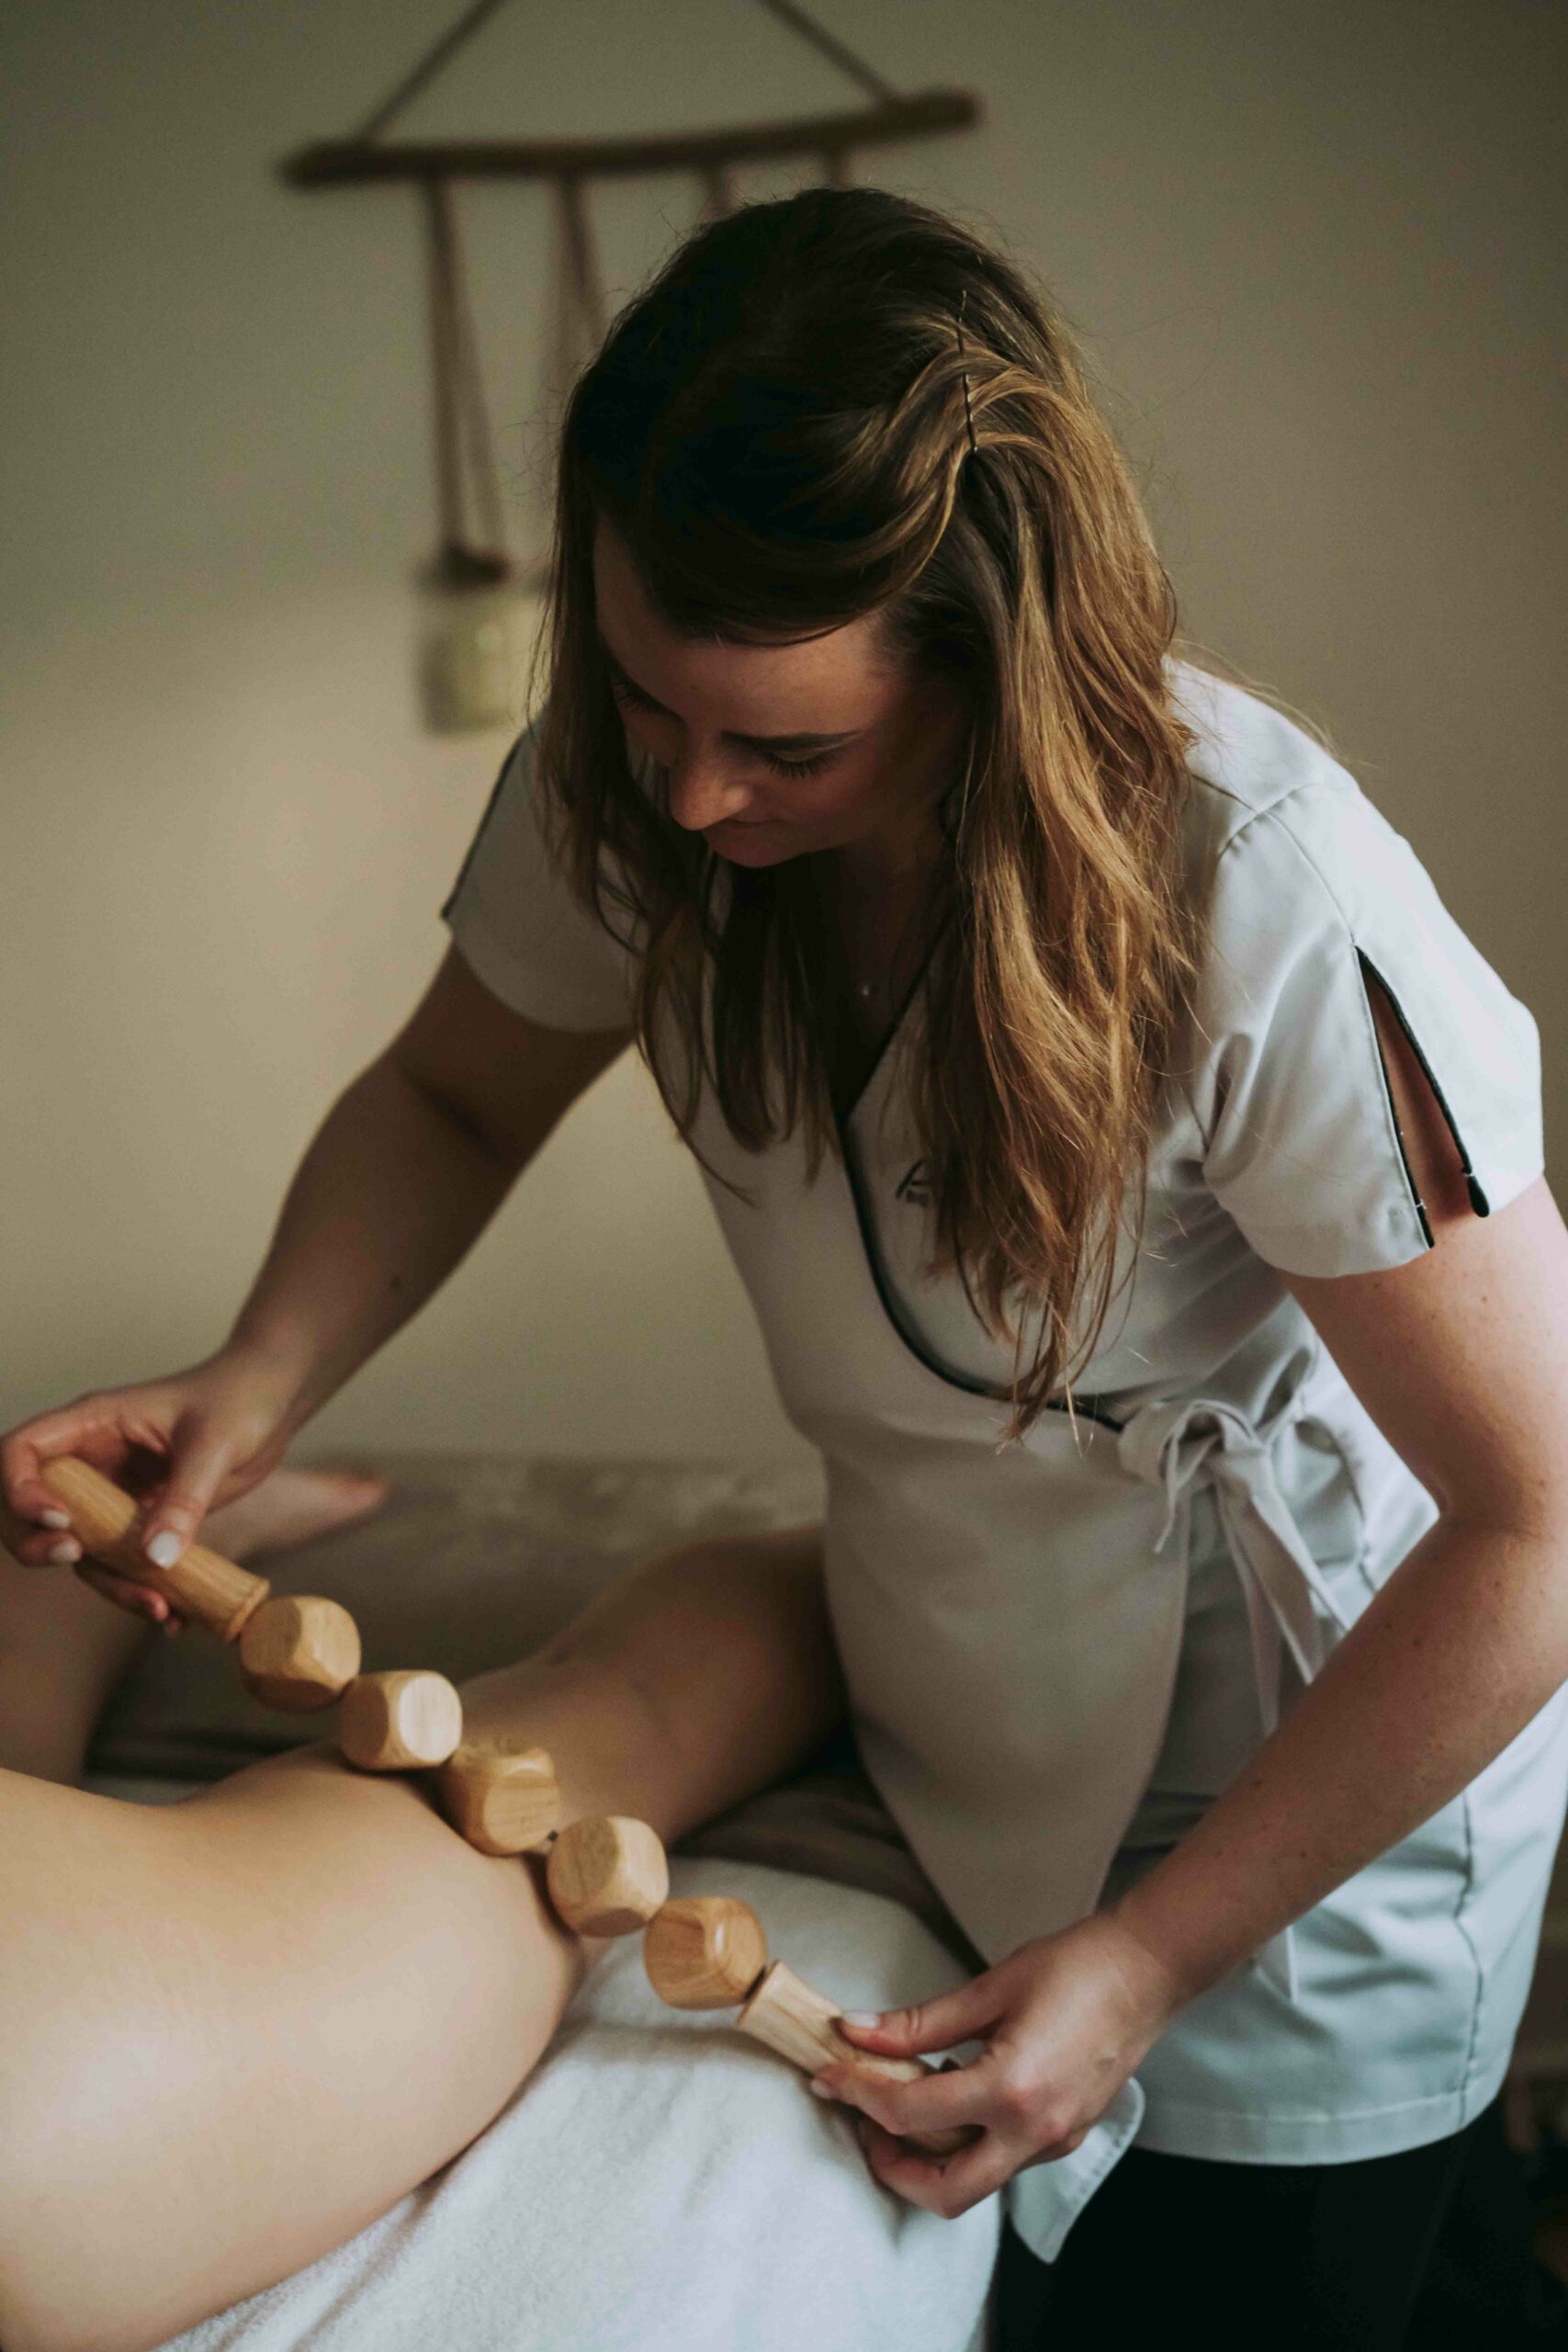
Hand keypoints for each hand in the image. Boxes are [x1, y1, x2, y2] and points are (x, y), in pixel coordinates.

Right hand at [0, 1348, 300, 1627]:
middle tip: (76, 1559)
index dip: (21, 1489)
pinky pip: (125, 1564)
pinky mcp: (142, 1522)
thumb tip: (155, 1559)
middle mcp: (93, 1461)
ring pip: (82, 1550)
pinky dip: (141, 1590)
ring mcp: (114, 1495)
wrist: (275, 1405)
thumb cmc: (240, 1399)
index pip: (21, 1452)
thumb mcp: (214, 1444)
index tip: (61, 1520)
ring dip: (107, 1584)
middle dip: (39, 1545)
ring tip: (158, 1608)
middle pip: (30, 1511)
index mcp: (93, 1423)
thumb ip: (184, 1498)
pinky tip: (176, 1614)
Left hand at [811, 1913, 1183, 2218]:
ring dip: (927, 2159)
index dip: (858, 2093)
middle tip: (862, 2119)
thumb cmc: (1076, 1967)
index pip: (911, 2113)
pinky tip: (951, 2093)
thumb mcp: (989, 1989)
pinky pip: (1001, 2160)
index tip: (829, 2073)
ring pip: (973, 2183)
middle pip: (943, 2192)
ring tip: (901, 2101)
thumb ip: (918, 2023)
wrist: (1145, 1971)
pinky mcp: (1065, 2137)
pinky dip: (964, 2142)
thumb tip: (856, 2033)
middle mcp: (1034, 2132)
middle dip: (891, 2166)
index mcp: (1011, 2090)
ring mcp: (1054, 2142)